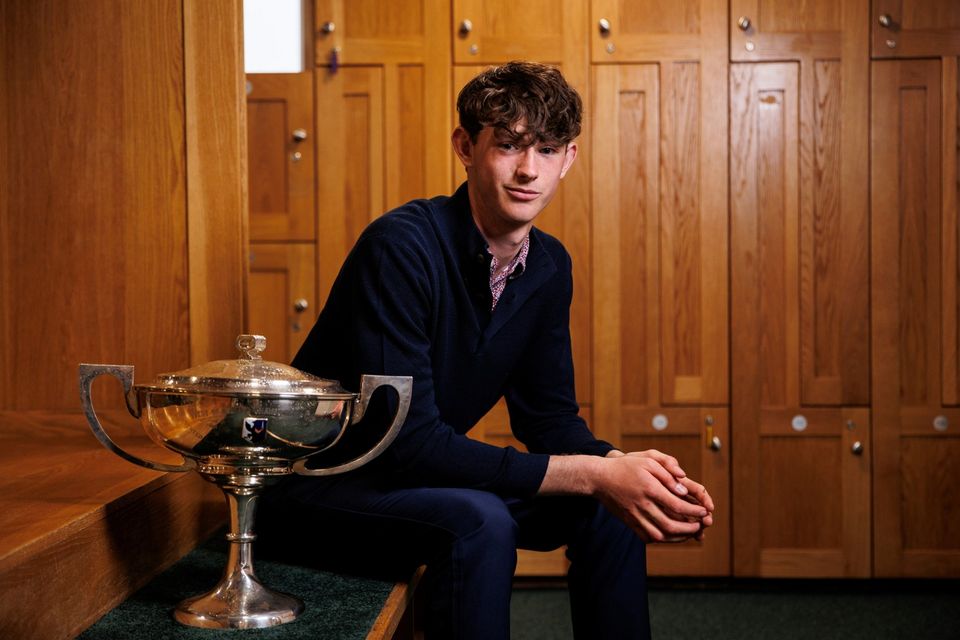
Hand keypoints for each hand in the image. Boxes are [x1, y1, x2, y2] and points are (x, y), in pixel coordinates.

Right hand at [594, 450, 710, 542]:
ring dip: (677, 537)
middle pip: (670, 525)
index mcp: (649, 488)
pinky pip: (647, 537)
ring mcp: (635, 516)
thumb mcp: (647, 461)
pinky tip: (669, 535)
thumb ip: (667, 473)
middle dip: (689, 528)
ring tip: (688, 532)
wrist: (599, 478)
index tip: (703, 511)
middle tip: (699, 525)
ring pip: (659, 535)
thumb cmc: (625, 467)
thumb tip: (683, 488)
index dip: (693, 511)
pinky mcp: (629, 522)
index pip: (676, 505)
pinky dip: (661, 539)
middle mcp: (642, 505)